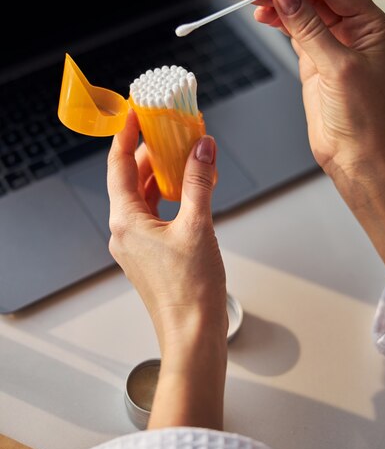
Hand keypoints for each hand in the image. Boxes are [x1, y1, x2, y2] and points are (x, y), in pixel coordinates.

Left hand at [107, 109, 227, 350]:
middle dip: (151, 153)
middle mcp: (125, 231)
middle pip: (132, 179)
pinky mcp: (152, 254)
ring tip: (185, 156)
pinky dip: (170, 198)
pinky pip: (155, 215)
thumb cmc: (191, 290)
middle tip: (170, 131)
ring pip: (145, 198)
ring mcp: (137, 245)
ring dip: (163, 175)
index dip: (126, 136)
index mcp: (126, 220)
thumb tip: (202, 149)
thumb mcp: (198, 226)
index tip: (136, 114)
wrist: (193, 334)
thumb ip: (199, 182)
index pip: (119, 166)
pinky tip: (190, 190)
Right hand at [242, 0, 384, 181]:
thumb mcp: (337, 66)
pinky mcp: (315, 62)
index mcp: (371, 25)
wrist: (355, 155)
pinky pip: (295, 33)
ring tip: (251, 0)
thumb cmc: (363, 117)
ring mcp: (332, 46)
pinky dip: (278, 24)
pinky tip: (264, 17)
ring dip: (278, 5)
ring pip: (302, 13)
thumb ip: (310, 28)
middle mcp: (353, 31)